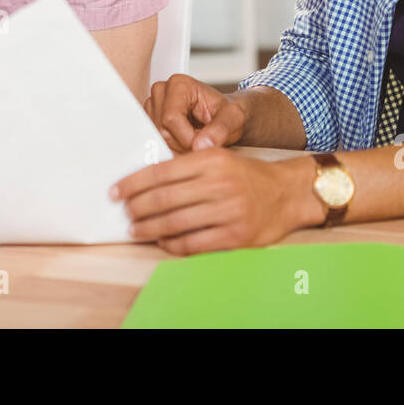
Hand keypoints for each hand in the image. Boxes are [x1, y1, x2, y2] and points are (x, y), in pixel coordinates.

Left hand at [112, 148, 319, 254]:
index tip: (116, 191)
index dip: (134, 183)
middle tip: (124, 212)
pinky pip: (194, 243)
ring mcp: (228, 211)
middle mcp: (220, 183)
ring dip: (150, 228)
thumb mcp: (219, 159)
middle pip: (165, 198)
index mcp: (211, 160)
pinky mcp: (235, 236)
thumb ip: (186, 167)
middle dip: (137, 207)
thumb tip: (143, 181)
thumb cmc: (246, 176)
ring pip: (176, 222)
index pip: (162, 171)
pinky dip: (173, 244)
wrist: (287, 194)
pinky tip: (163, 242)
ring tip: (136, 229)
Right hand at [141, 74, 246, 152]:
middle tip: (203, 140)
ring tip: (197, 139)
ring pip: (159, 139)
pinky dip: (173, 148)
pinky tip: (186, 142)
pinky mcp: (150, 121)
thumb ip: (220, 130)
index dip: (188, 137)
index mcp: (179, 84)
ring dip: (179, 147)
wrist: (225, 116)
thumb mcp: (234, 118)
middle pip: (163, 130)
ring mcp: (153, 106)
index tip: (205, 142)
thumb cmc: (227, 113)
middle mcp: (161, 92)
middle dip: (184, 144)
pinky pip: (157, 143)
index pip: (171, 119)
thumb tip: (201, 145)